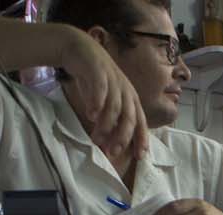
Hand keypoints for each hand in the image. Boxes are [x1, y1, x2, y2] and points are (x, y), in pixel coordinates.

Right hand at [58, 29, 147, 160]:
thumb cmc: (96, 81)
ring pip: (114, 107)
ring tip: (97, 138)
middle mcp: (126, 91)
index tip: (140, 156)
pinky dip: (97, 102)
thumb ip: (110, 120)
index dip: (141, 139)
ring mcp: (113, 81)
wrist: (81, 50)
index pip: (140, 122)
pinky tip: (91, 115)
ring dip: (106, 125)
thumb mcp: (107, 102)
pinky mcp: (99, 71)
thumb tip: (109, 146)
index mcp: (131, 99)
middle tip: (113, 152)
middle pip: (129, 117)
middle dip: (122, 137)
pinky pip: (100, 89)